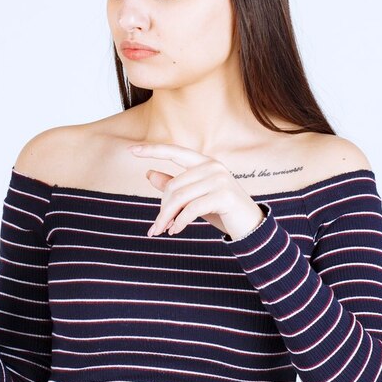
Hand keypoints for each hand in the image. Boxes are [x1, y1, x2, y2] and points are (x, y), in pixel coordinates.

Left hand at [130, 143, 265, 238]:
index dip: (153, 150)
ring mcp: (219, 179)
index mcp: (205, 162)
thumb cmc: (221, 210)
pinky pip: (191, 209)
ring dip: (168, 218)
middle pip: (173, 186)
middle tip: (156, 228)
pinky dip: (180, 222)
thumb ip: (174, 185)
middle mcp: (213, 166)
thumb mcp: (195, 197)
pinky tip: (176, 231)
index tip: (130, 150)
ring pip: (179, 198)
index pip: (174, 151)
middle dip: (162, 209)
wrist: (251, 227)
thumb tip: (148, 173)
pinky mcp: (223, 195)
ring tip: (163, 231)